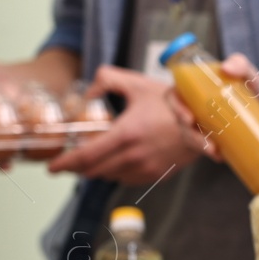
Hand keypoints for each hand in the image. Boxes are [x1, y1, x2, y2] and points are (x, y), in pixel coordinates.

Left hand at [49, 66, 196, 183]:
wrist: (207, 122)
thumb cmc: (172, 101)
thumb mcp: (136, 83)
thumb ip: (106, 79)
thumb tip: (88, 92)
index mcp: (125, 134)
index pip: (86, 156)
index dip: (65, 164)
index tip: (52, 167)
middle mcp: (134, 156)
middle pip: (95, 171)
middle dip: (77, 169)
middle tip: (67, 163)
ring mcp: (147, 169)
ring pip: (110, 177)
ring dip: (97, 170)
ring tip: (91, 161)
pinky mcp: (158, 175)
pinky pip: (128, 179)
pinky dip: (116, 173)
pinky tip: (115, 163)